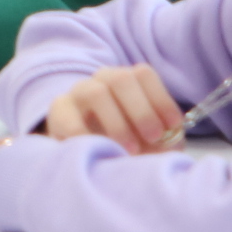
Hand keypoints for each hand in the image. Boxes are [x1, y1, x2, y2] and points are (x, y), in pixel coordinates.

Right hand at [42, 64, 184, 152]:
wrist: (86, 157)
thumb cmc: (126, 147)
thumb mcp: (149, 141)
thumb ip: (163, 137)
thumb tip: (173, 138)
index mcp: (126, 83)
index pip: (143, 74)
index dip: (160, 98)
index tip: (173, 126)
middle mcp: (101, 81)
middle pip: (122, 79)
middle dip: (142, 110)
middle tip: (154, 137)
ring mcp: (77, 94)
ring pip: (96, 93)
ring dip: (118, 122)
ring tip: (130, 149)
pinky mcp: (58, 113)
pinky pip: (69, 118)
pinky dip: (87, 135)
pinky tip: (101, 151)